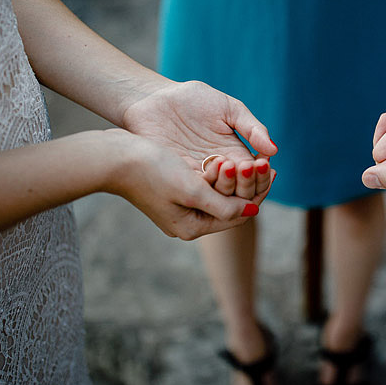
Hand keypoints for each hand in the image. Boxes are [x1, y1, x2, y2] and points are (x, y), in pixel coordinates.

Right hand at [104, 129, 265, 237]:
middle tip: (266, 163)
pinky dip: (220, 172)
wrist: (113, 158)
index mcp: (192, 227)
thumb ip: (223, 204)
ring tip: (253, 158)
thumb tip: (252, 211)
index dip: (256, 194)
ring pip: (220, 193)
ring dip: (236, 177)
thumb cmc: (150, 171)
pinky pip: (207, 184)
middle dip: (248, 184)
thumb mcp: (192, 190)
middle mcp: (188, 221)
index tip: (272, 171)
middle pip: (230, 206)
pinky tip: (230, 157)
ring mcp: (181, 207)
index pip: (237, 216)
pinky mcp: (175, 191)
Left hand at [121, 80, 276, 199]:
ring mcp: (199, 176)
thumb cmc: (192, 99)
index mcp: (236, 155)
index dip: (262, 175)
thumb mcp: (228, 108)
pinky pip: (196, 191)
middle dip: (247, 182)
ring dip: (227, 184)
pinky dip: (205, 185)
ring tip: (228, 165)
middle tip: (246, 167)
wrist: (153, 99)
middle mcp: (220, 170)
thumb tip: (274, 150)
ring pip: (220, 194)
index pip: (256, 176)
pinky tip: (210, 170)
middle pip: (241, 191)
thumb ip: (251, 128)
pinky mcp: (179, 178)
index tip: (263, 164)